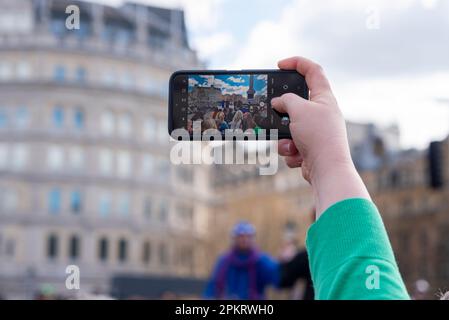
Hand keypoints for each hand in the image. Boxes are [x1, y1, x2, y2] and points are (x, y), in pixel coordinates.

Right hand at [272, 56, 369, 216]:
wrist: (327, 169)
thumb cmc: (318, 135)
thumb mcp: (299, 110)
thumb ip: (286, 100)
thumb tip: (278, 103)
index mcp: (324, 97)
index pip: (313, 71)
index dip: (297, 63)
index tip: (279, 65)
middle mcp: (321, 112)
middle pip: (296, 103)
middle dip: (283, 112)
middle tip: (273, 113)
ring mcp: (315, 131)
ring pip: (289, 127)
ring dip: (284, 138)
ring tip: (292, 146)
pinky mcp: (309, 147)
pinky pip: (291, 144)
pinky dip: (291, 151)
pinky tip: (300, 157)